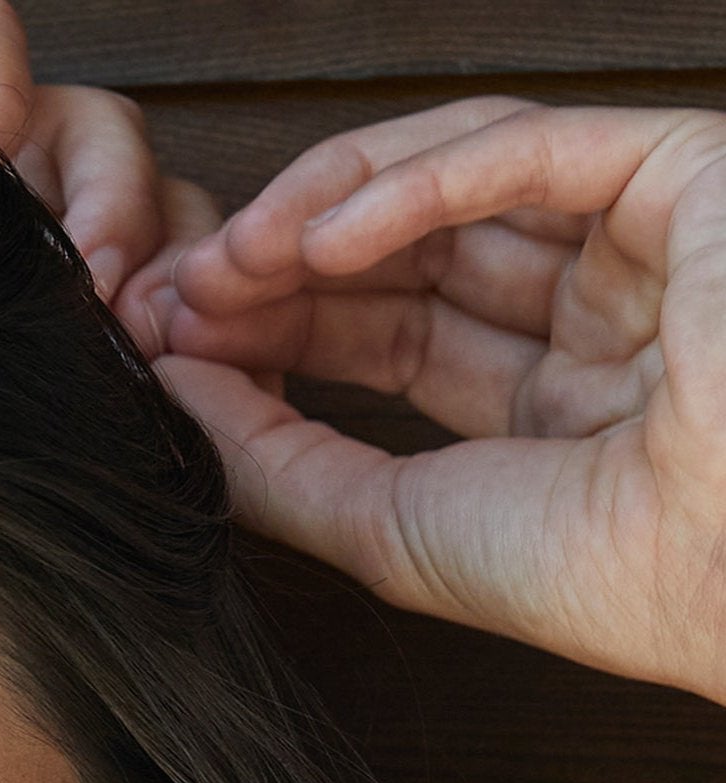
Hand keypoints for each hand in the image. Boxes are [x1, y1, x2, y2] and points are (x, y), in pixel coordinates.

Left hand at [128, 99, 725, 699]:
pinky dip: (413, 181)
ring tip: (224, 265)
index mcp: (542, 400)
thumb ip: (273, 461)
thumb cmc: (590, 575)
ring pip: (454, 180)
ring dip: (321, 213)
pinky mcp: (682, 178)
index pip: (383, 330)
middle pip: (405, 253)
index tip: (166, 340)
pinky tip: (316, 238)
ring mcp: (635, 242)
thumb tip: (172, 390)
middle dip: (274, 268)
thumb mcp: (386, 526)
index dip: (272, 325)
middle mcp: (588, 312)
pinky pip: (530, 149)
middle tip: (167, 295)